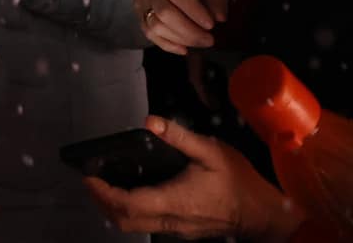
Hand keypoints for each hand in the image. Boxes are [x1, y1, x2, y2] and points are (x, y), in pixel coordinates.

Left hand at [83, 116, 299, 239]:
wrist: (263, 214)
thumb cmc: (239, 182)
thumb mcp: (212, 151)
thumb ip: (180, 137)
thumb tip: (151, 122)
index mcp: (174, 201)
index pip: (128, 204)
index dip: (103, 192)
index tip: (88, 176)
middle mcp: (171, 220)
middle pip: (125, 221)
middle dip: (102, 202)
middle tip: (91, 180)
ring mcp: (176, 229)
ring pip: (135, 226)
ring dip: (115, 209)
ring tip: (105, 185)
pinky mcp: (182, 231)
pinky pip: (148, 225)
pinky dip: (131, 212)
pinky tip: (131, 192)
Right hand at [134, 0, 229, 54]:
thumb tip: (219, 18)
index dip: (193, 11)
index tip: (211, 25)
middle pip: (162, 10)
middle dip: (188, 30)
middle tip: (209, 40)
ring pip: (154, 24)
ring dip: (179, 38)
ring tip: (200, 42)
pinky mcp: (139, 9)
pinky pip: (148, 31)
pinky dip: (166, 44)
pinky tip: (184, 49)